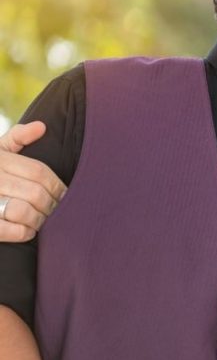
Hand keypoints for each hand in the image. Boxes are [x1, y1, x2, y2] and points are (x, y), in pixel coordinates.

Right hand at [0, 122, 65, 241]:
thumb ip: (17, 138)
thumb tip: (42, 126)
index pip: (39, 172)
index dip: (57, 186)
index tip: (64, 194)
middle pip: (35, 193)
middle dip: (51, 205)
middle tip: (56, 210)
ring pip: (23, 212)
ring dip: (39, 219)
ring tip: (42, 220)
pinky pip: (8, 230)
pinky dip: (24, 232)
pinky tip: (28, 231)